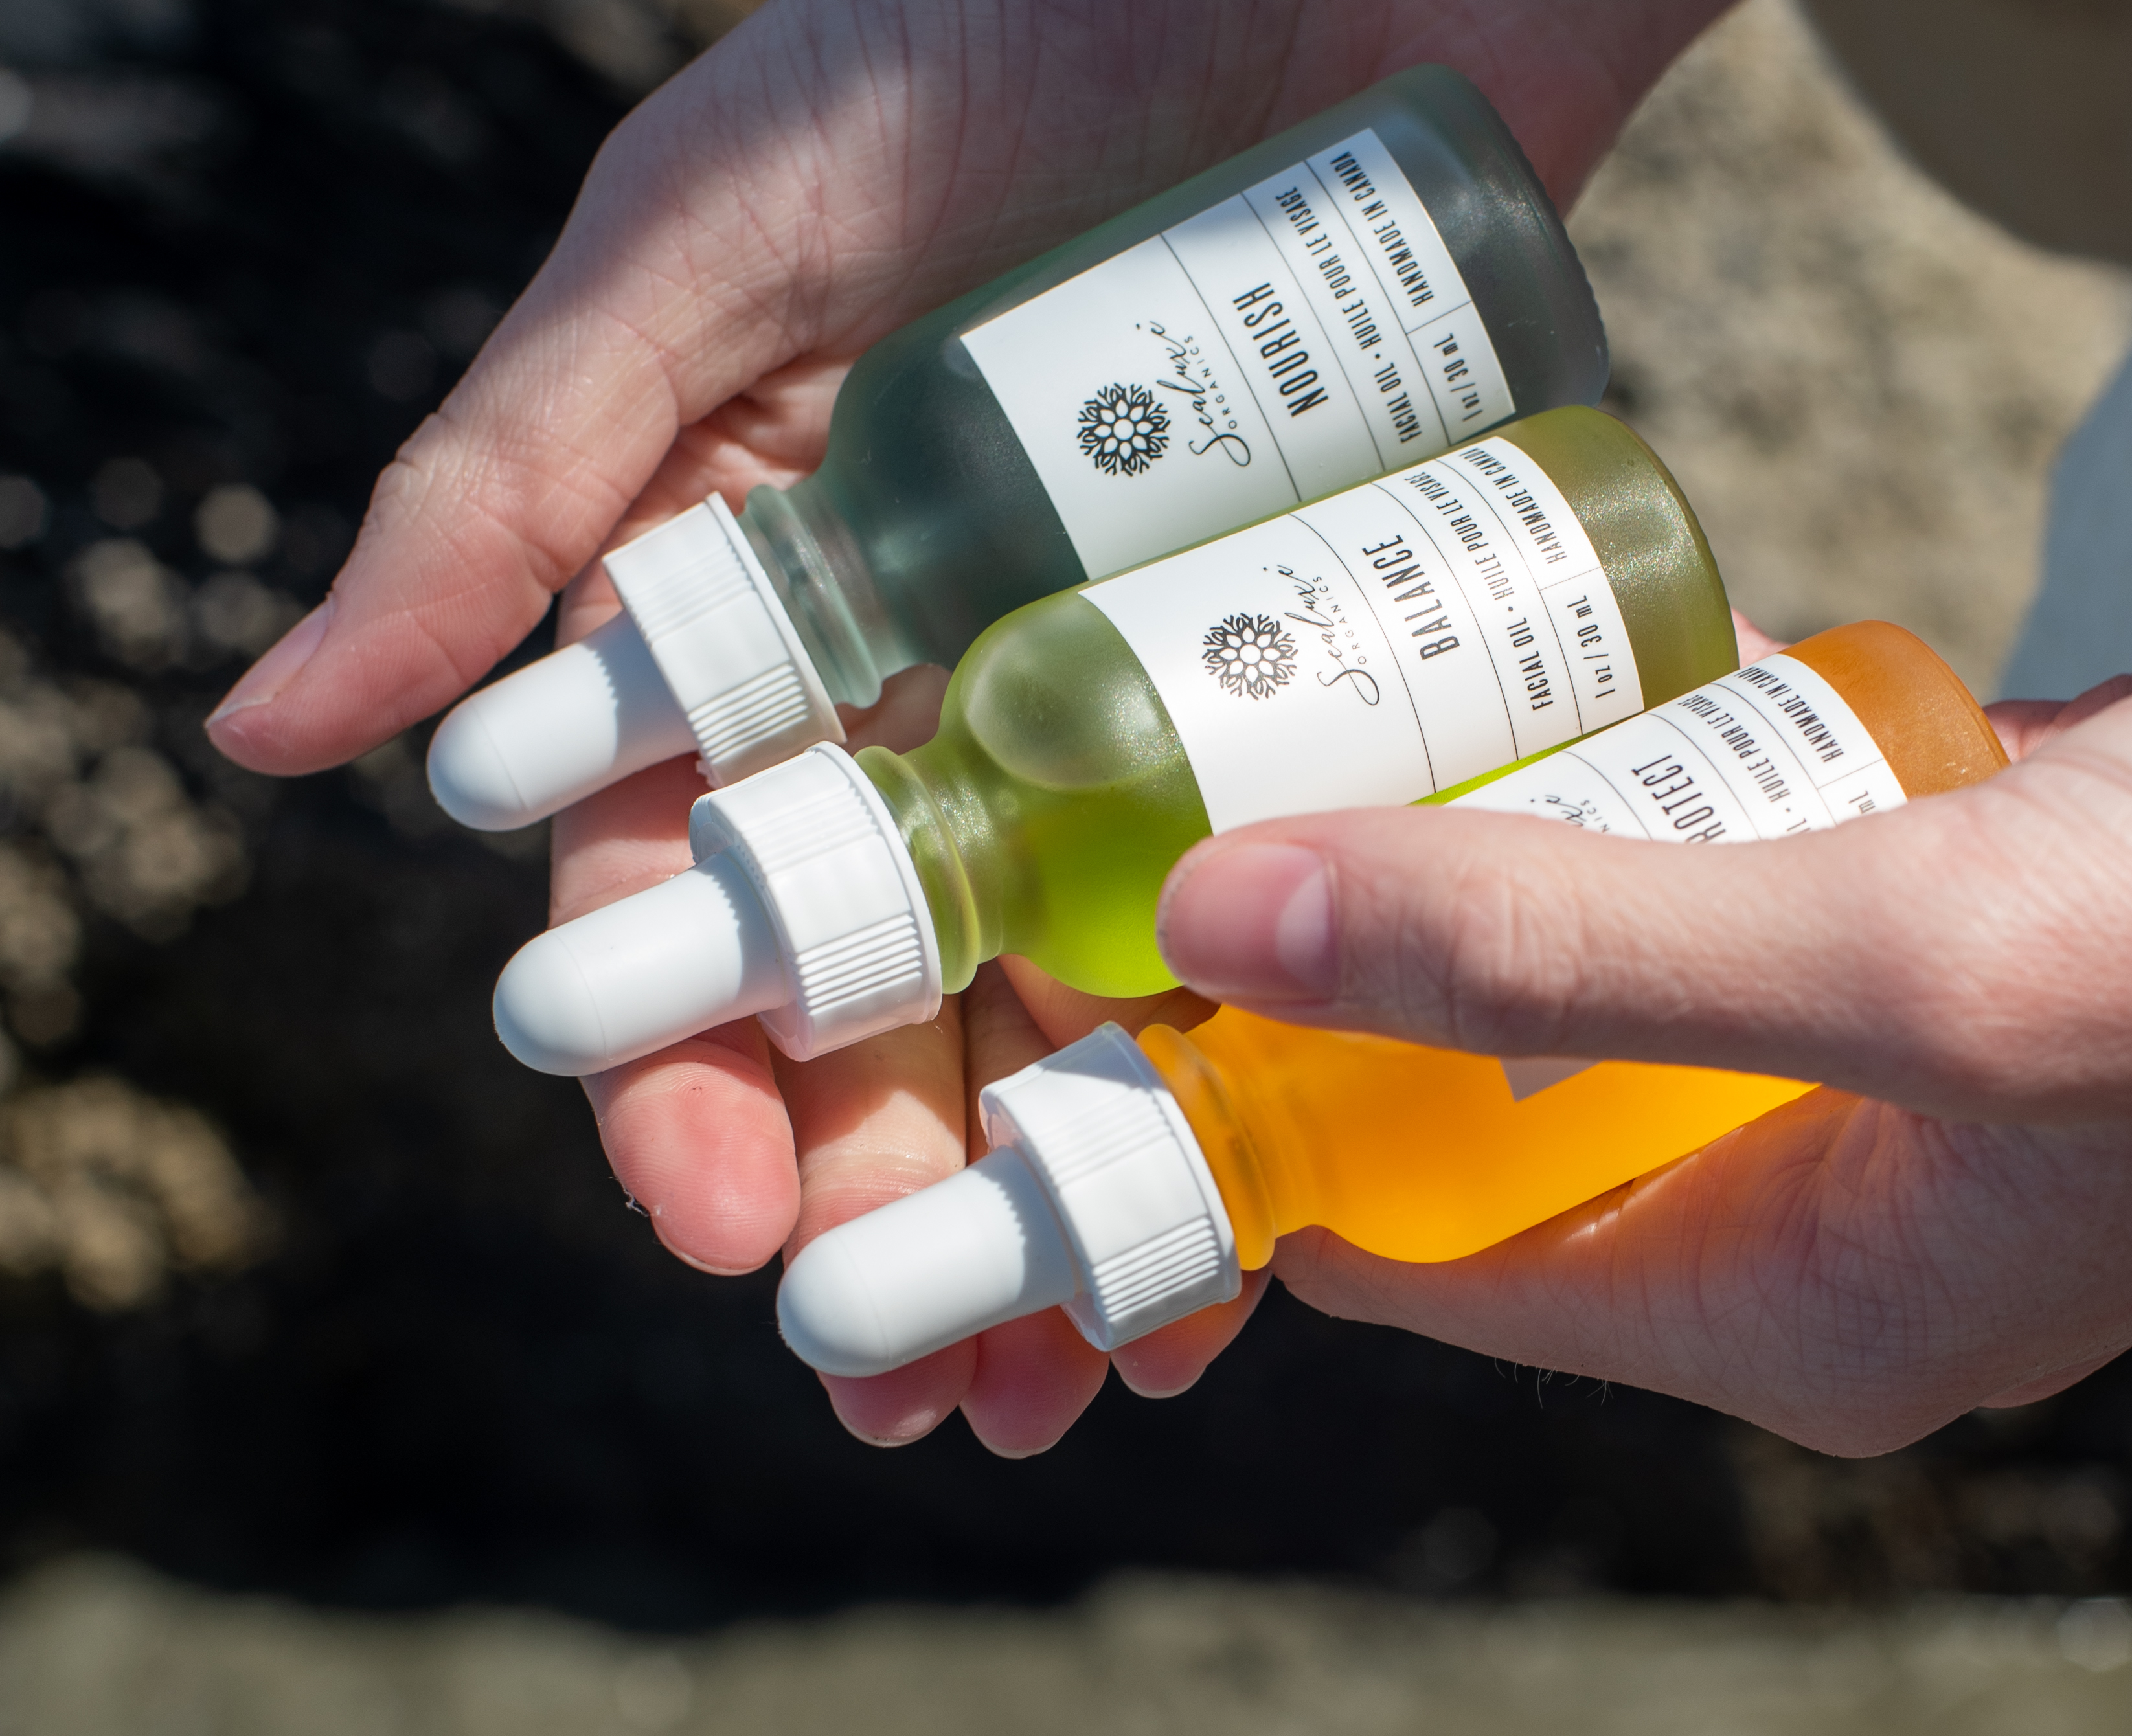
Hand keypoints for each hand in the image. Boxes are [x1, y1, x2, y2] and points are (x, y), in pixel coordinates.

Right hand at [200, 0, 1735, 1453]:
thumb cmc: (987, 32)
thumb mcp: (709, 240)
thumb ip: (518, 482)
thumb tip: (287, 732)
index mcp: (745, 590)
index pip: (691, 877)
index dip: (692, 1062)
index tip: (728, 1221)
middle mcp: (919, 660)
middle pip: (890, 975)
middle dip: (897, 1177)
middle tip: (926, 1373)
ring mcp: (1114, 675)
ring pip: (1077, 977)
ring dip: (1081, 1181)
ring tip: (1101, 1358)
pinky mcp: (1290, 661)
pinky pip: (1266, 891)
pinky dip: (1262, 1047)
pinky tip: (1272, 1207)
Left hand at [1154, 456, 2131, 1453]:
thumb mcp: (1912, 956)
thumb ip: (1559, 946)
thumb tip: (1236, 925)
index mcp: (1803, 1304)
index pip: (1427, 1264)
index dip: (1263, 1143)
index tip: (1121, 995)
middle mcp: (1839, 1205)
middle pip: (1505, 1111)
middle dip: (1365, 980)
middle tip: (1219, 799)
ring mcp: (1905, 1051)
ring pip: (1615, 969)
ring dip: (1505, 858)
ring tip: (1356, 720)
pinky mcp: (1967, 900)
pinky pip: (1734, 865)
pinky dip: (1652, 790)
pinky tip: (1581, 687)